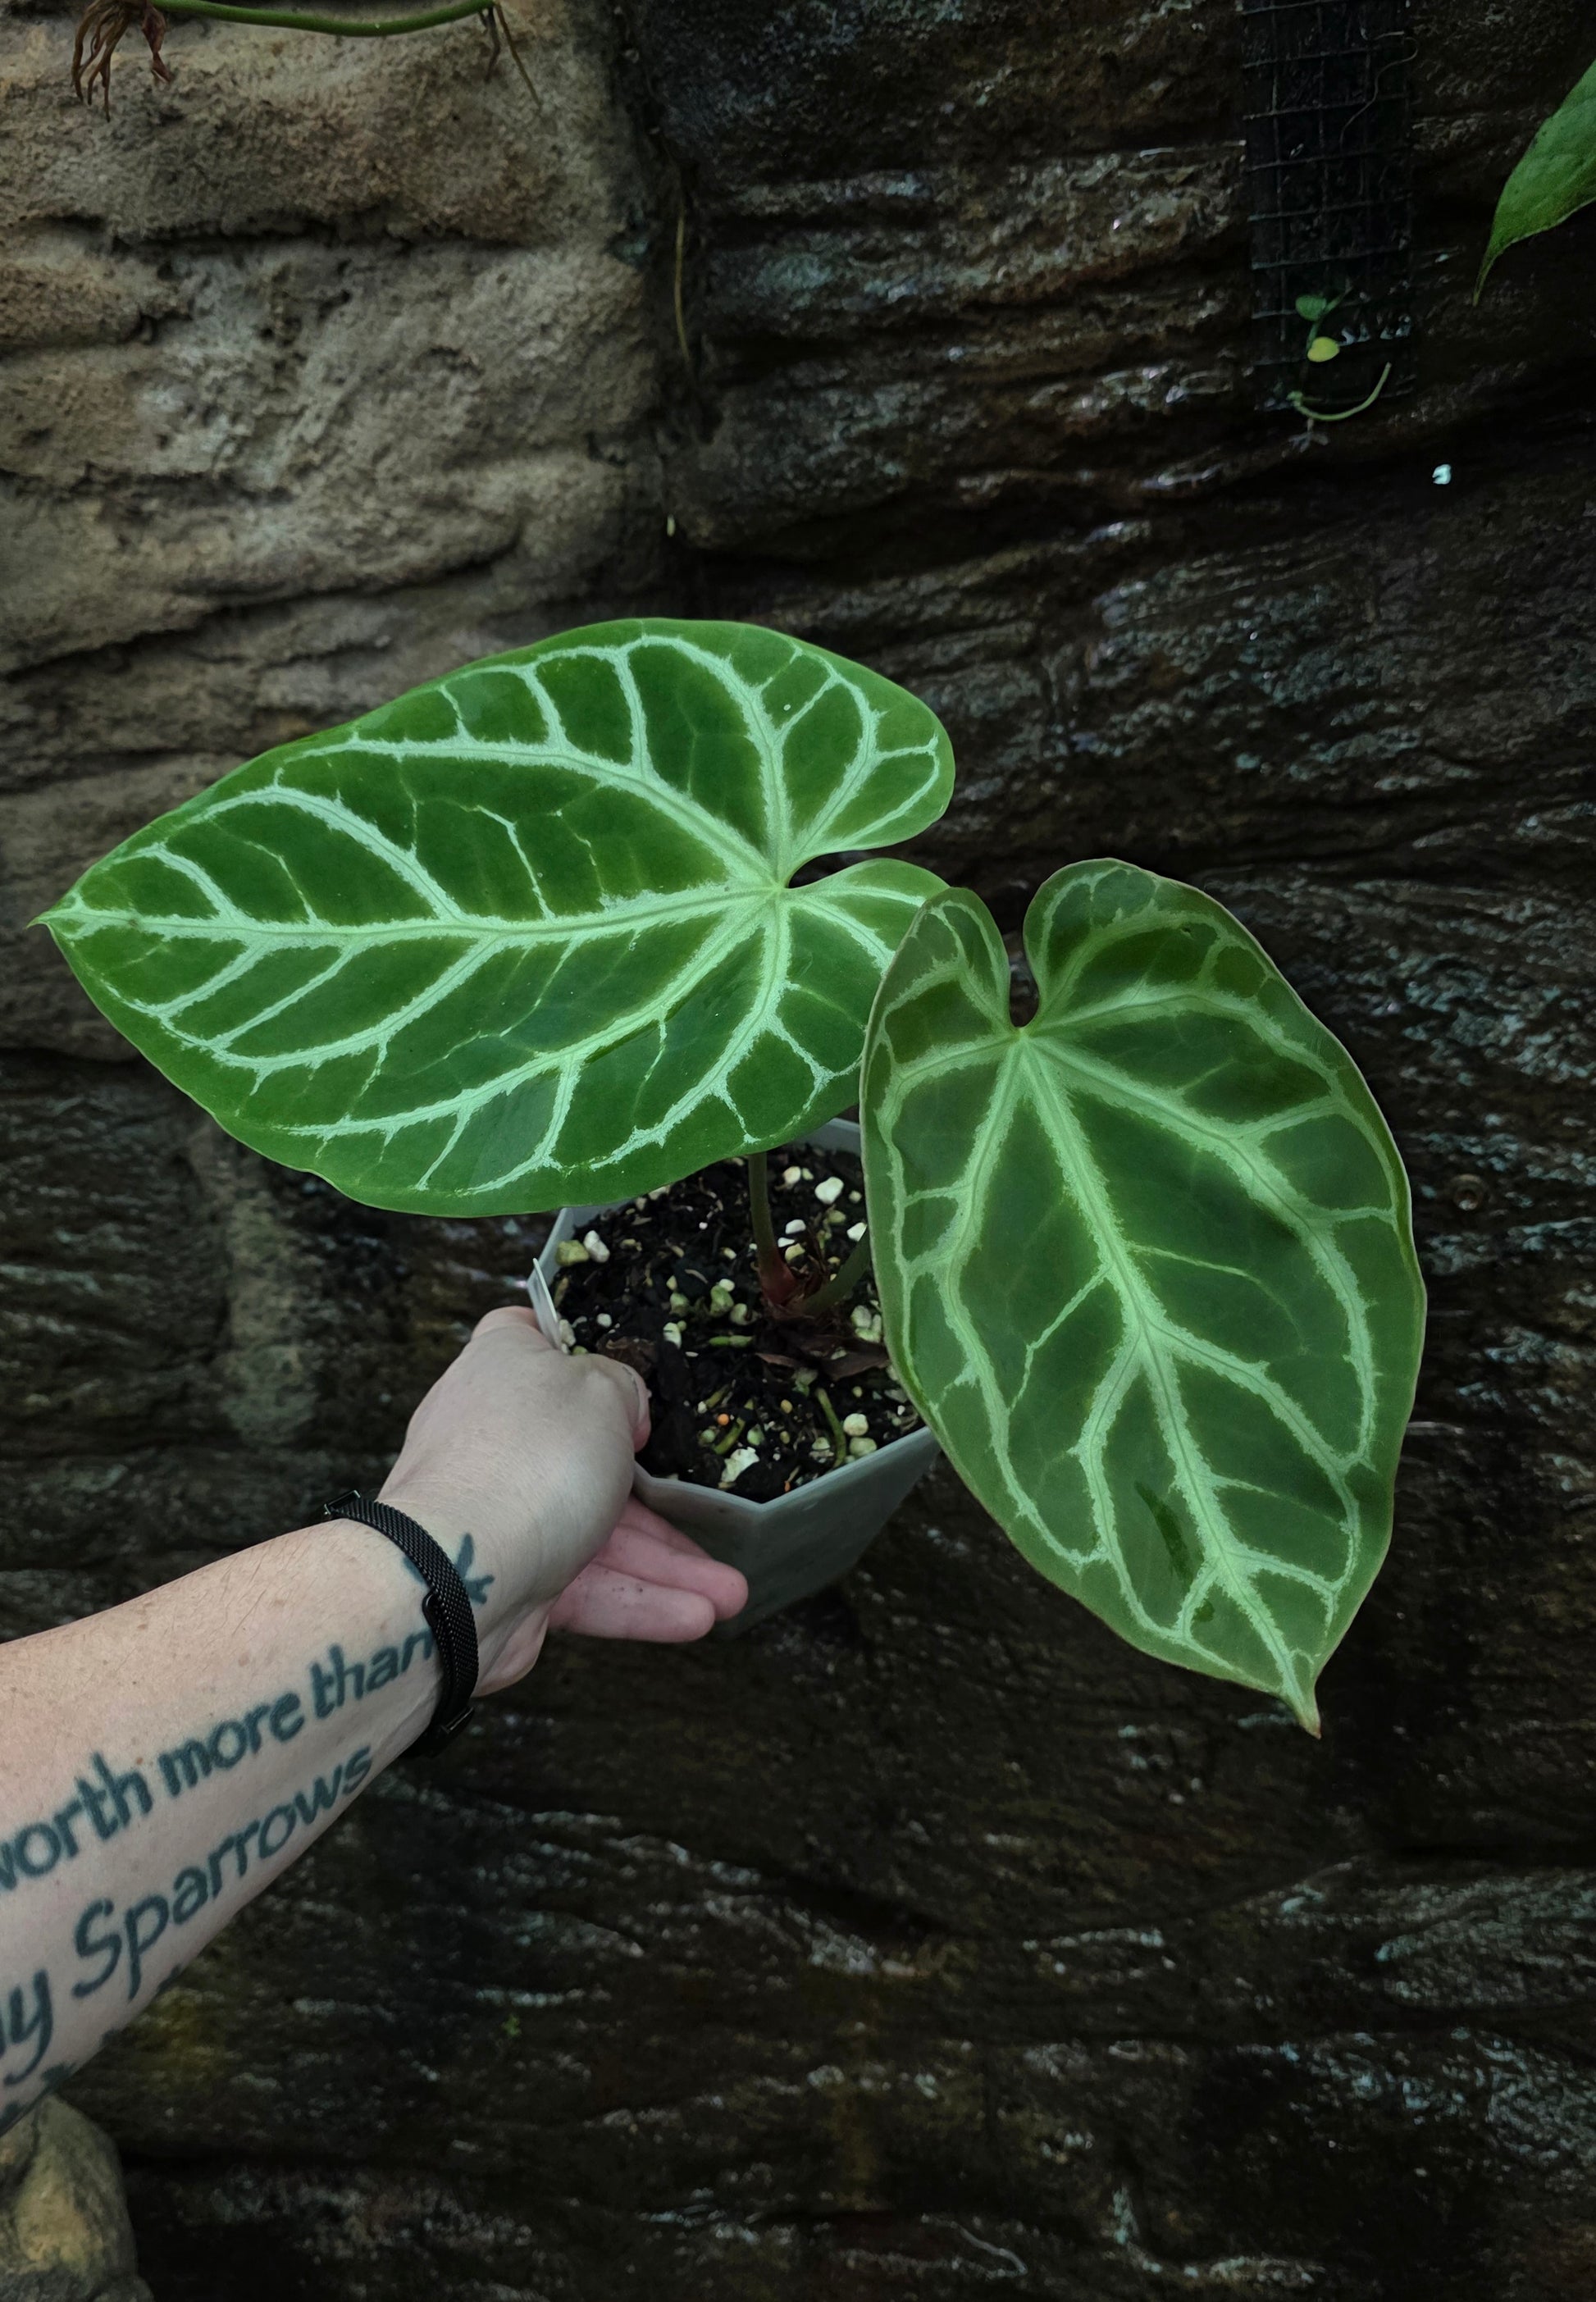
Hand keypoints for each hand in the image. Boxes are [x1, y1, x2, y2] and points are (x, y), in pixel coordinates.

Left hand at [378, 1306, 745, 1689]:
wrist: (456, 1576)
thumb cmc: (530, 1460)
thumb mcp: (603, 1392)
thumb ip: (625, 1390)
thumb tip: (625, 1411)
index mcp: (504, 1368)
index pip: (532, 1338)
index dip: (579, 1348)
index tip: (628, 1372)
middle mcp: (496, 1437)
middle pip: (590, 1454)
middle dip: (661, 1496)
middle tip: (713, 1512)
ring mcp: (499, 1511)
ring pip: (597, 1533)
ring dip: (666, 1564)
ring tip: (730, 1595)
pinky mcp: (508, 1579)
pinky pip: (583, 1587)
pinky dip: (637, 1601)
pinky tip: (695, 1617)